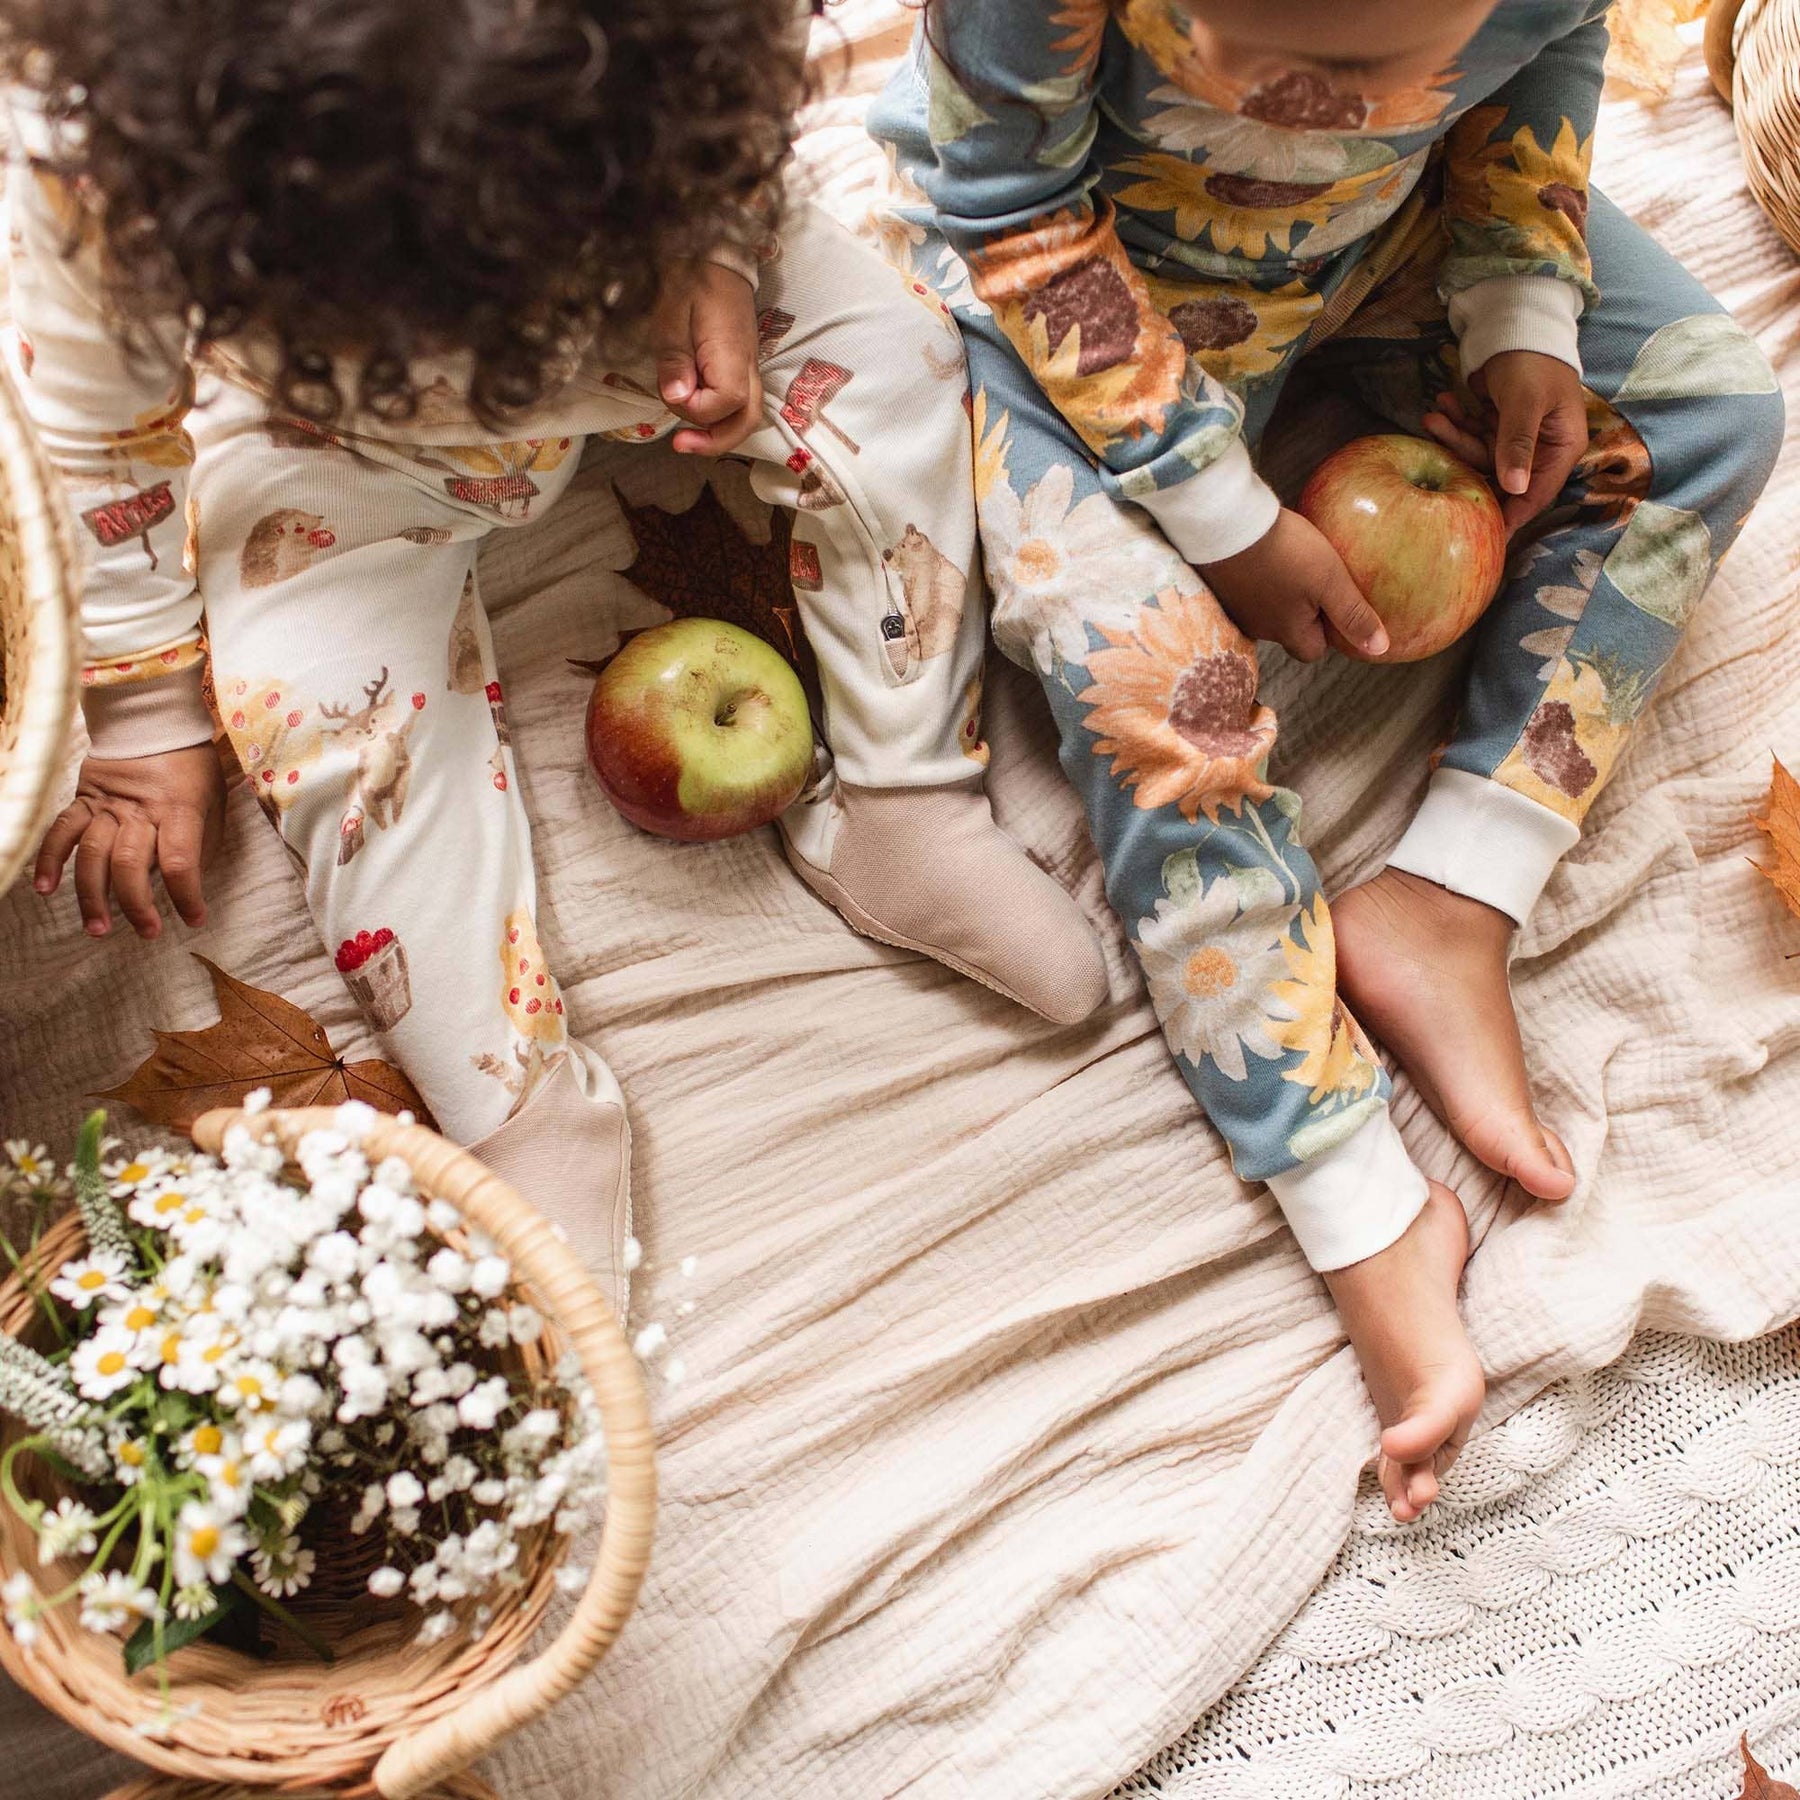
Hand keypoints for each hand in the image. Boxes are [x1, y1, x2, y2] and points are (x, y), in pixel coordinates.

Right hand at [34, 743, 226, 939]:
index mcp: (179, 809)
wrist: (153, 718)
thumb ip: (204, 839)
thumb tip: (193, 881)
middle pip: (130, 864)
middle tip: (147, 932)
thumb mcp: (214, 798)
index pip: (180, 860)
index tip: (194, 920)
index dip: (187, 895)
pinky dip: (50, 859)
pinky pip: (61, 830)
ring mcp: (106, 805)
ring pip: (93, 855)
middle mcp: (139, 810)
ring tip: (98, 929)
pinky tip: (45, 889)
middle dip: (137, 904)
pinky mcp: (83, 799)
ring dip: (92, 895)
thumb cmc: (192, 764)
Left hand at [648, 260, 761, 455]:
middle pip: (746, 422)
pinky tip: (696, 411)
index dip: (695, 410)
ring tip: (687, 436)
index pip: (724, 404)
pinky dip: (720, 417)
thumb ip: (674, 360)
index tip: (672, 391)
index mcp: (732, 354)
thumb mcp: (670, 317)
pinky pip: (740, 403)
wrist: (714, 256)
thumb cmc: (689, 281)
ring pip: (747, 417)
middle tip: (680, 444)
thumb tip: (678, 398)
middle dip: (714, 441)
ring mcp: (748, 367)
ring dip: (718, 433)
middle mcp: (748, 366)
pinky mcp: (741, 366)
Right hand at [1199, 507, 1389, 661]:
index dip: (1328, 633)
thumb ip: (1353, 614)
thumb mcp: (1329, 579)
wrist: (1225, 522)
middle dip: (1304, 615)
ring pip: (1266, 611)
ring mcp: (1234, 608)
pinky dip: (1257, 579)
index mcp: (1287, 631)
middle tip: (1316, 583)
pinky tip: (1263, 556)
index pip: (1313, 651)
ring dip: (1279, 595)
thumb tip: (1380, 648)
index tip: (1336, 607)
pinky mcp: (1218, 586)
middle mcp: (1258, 629)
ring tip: (1290, 564)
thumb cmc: (1284, 551)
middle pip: (1289, 632)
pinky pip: (1245, 591)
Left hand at [1422, 350, 1587, 533]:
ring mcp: (1517, 439)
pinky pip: (1472, 436)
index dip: (1511, 516)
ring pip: (1479, 456)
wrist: (1520, 322)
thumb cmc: (1533, 361)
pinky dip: (1455, 423)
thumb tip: (1514, 487)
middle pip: (1499, 476)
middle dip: (1465, 458)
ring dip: (1453, 435)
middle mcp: (1541, 449)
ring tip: (1433, 414)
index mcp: (1561, 447)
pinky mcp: (1497, 426)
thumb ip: (1517, 444)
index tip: (1484, 536)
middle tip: (1436, 437)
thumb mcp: (1525, 402)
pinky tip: (1441, 405)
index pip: (1535, 494)